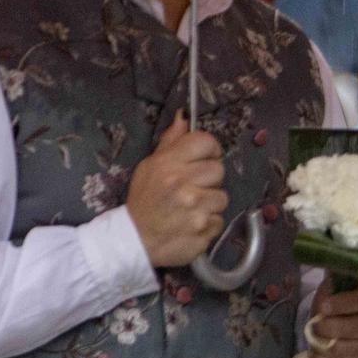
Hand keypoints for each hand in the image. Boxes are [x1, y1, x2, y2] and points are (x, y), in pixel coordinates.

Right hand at [127, 113, 229, 268]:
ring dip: (210, 204)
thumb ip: (170, 143)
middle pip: (218, 170)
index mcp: (168, 164)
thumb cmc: (144, 201)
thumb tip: (184, 118)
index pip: (205, 142)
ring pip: (222, 197)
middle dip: (208, 180)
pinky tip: (192, 224)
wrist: (135, 240)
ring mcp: (195, 207)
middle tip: (191, 190)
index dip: (209, 150)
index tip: (203, 160)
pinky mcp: (204, 229)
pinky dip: (209, 223)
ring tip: (191, 209)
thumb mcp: (149, 167)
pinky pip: (220, 220)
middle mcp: (183, 183)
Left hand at [307, 285, 357, 357]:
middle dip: (328, 328)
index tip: (323, 307)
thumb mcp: (331, 291)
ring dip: (322, 347)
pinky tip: (317, 357)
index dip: (345, 303)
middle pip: (357, 328)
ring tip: (313, 342)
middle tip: (313, 327)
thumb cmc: (335, 308)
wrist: (340, 334)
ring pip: (347, 350)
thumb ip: (331, 284)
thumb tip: (329, 277)